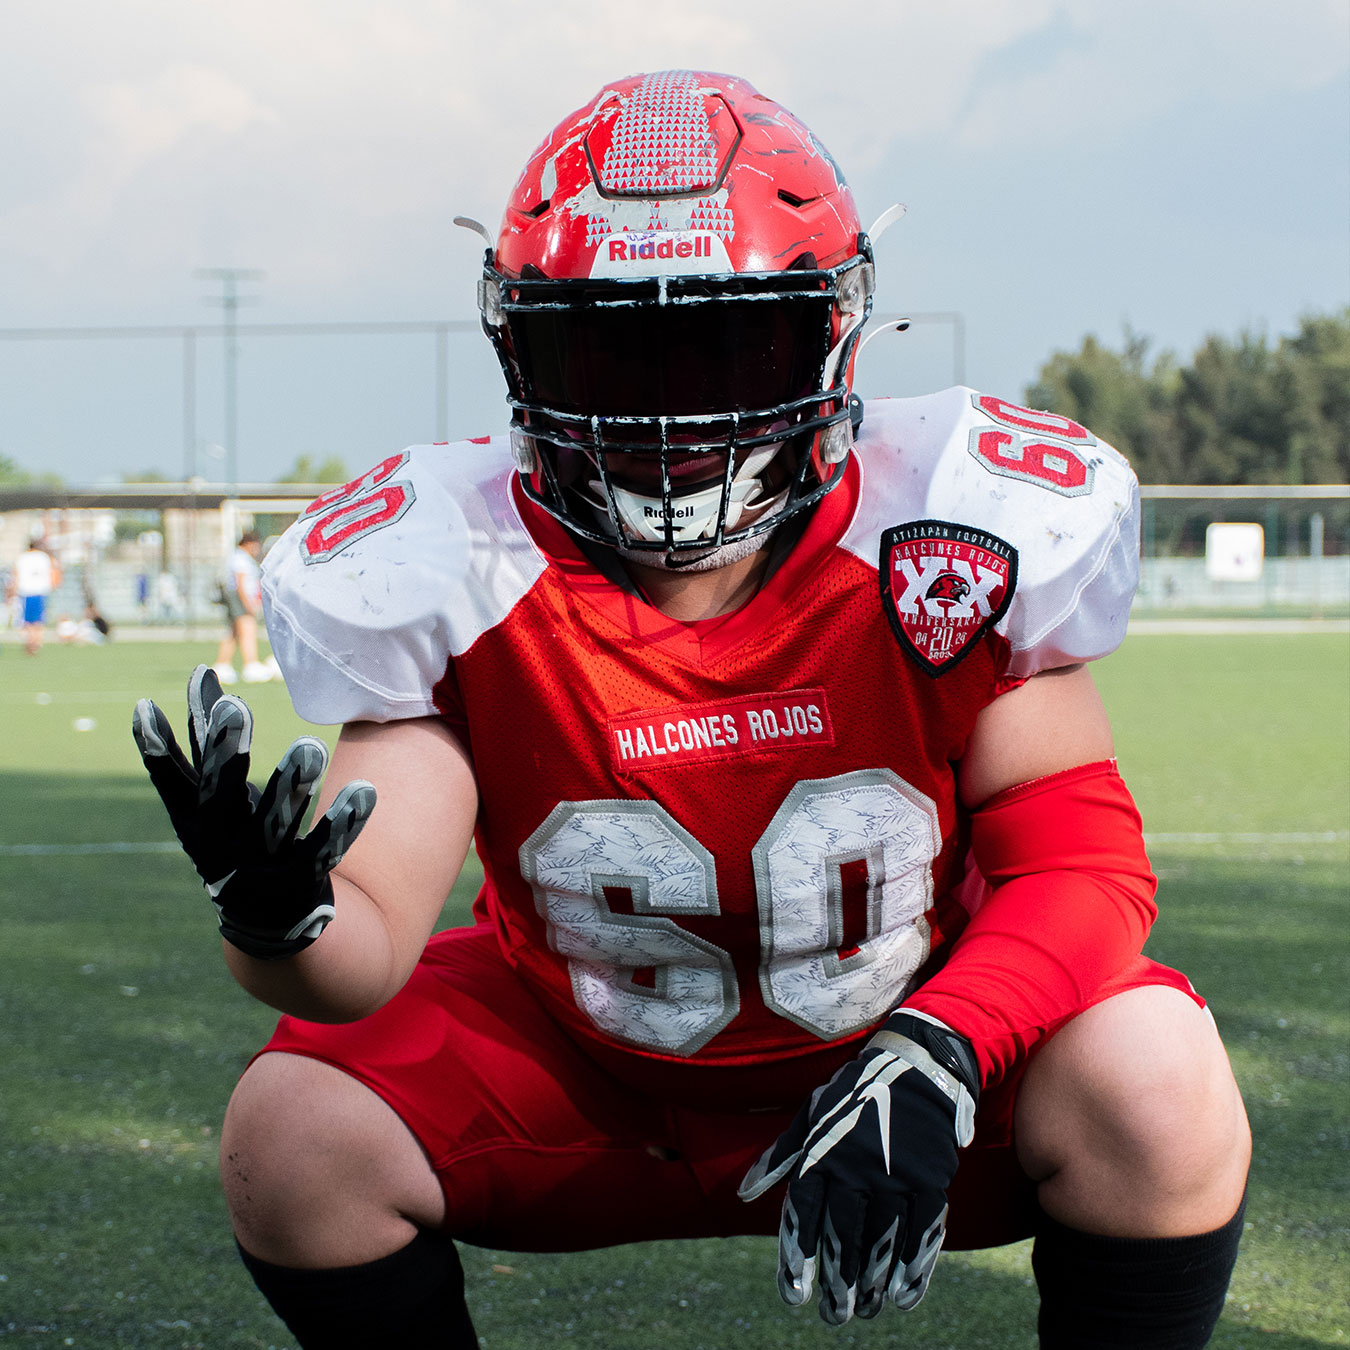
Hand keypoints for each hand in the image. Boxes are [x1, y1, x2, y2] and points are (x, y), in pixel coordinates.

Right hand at [132, 665, 375, 959]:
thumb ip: (208, 740)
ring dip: (292, 784)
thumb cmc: (238, 838)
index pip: (177, 777)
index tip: (154, 700)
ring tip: (310, 745)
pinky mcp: (304, 881)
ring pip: (276, 822)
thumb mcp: (214, 797)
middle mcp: (222, 842)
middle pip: (221, 795)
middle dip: (226, 753)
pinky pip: (325, 850)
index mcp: (196, 820)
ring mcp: (262, 864)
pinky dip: (343, 822)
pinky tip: (366, 790)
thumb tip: (201, 673)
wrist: (270, 924)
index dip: (162, 743)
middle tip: (234, 708)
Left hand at [738, 1009, 978, 1324]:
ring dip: (872, 1282)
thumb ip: (780, 1157)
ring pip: (881, 1238)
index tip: (793, 1294)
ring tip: (864, 1312)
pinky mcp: (930, 1179)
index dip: (797, 1255)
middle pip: (843, 1234)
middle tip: (833, 1317)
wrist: (915, 1066)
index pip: (804, 1211)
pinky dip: (914, 1267)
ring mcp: (896, 1173)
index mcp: (822, 1151)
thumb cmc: (853, 1095)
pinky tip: (902, 1295)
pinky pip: (922, 1232)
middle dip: (838, 1281)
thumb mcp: (811, 1115)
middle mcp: (856, 1165)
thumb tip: (745, 1193)